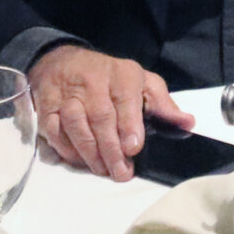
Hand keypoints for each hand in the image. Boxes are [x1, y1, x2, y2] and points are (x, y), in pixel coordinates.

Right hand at [31, 44, 194, 179]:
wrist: (63, 60)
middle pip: (100, 117)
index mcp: (122, 75)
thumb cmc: (110, 77)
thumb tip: (187, 123)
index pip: (125, 98)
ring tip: (101, 170)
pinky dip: (64, 149)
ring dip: (88, 152)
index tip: (133, 148)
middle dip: (110, 148)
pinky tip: (78, 161)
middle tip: (120, 172)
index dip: (128, 124)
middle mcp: (93, 81)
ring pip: (75, 124)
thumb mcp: (142, 82)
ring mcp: (67, 93)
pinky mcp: (46, 106)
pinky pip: (52, 130)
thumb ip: (163, 104)